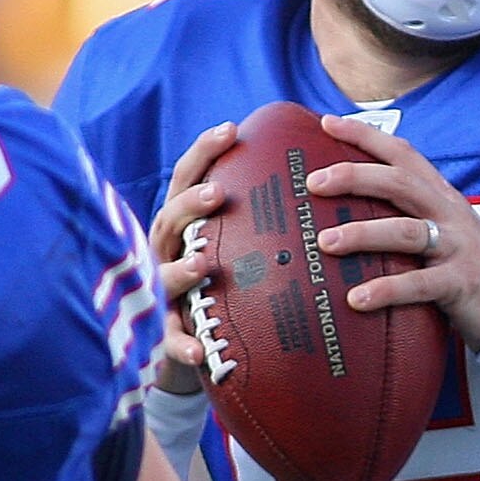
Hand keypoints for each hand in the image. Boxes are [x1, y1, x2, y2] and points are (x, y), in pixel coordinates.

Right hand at [147, 123, 240, 396]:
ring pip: (162, 276)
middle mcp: (167, 251)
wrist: (196, 343)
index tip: (231, 128)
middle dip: (190, 205)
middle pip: (169, 220)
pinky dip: (180, 345)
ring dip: (181, 271)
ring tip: (202, 266)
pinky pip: (169, 339)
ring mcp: (162, 292)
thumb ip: (260, 214)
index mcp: (185, 224)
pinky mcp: (166, 334)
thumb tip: (318, 173)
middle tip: (217, 194)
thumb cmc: (224, 280)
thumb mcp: (237, 242)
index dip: (204, 152)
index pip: (188, 179)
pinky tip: (197, 351)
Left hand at [306, 116, 479, 351]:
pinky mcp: (461, 283)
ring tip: (325, 242)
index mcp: (442, 198)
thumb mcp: (443, 232)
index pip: (403, 155)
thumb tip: (346, 216)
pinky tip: (357, 299)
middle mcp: (450, 215)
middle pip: (400, 183)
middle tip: (314, 182)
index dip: (366, 135)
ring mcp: (457, 248)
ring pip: (406, 231)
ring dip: (362, 233)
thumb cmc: (468, 268)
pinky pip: (419, 284)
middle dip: (355, 177)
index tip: (327, 122)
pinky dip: (386, 290)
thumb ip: (407, 218)